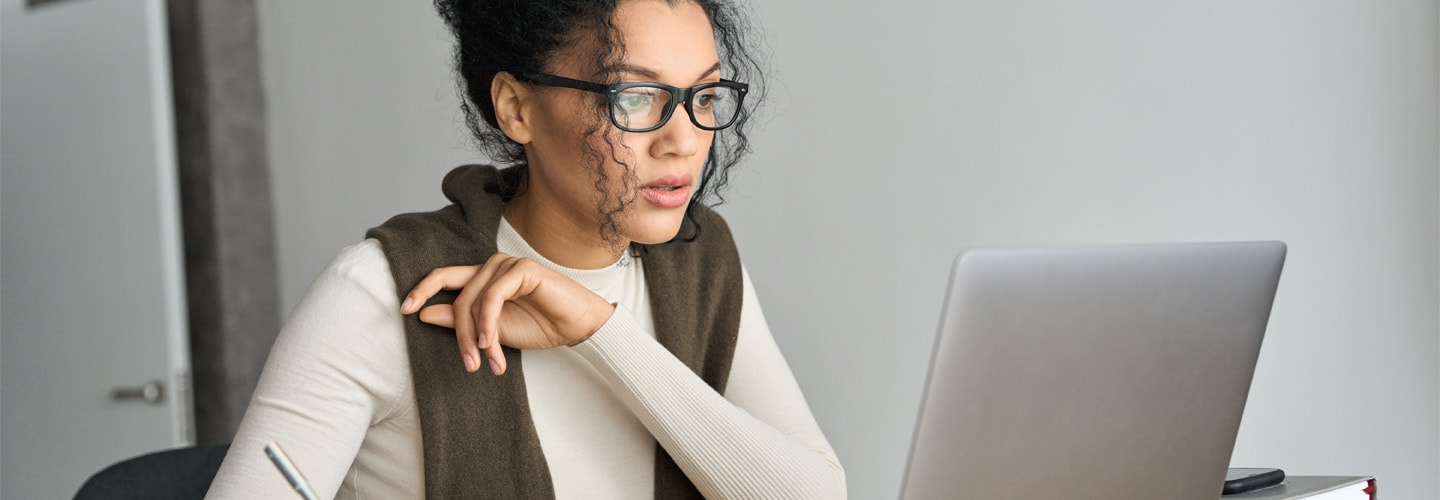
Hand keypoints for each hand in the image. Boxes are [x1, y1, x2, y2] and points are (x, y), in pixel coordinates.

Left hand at [401, 253, 615, 375]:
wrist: (577, 327)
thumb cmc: (540, 326)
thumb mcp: (492, 332)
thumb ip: (461, 322)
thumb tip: (423, 315)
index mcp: (483, 278)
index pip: (443, 277)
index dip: (422, 290)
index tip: (404, 310)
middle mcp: (491, 266)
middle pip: (457, 296)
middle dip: (459, 334)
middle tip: (468, 363)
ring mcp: (507, 264)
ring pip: (474, 300)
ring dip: (477, 336)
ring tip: (486, 362)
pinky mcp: (522, 269)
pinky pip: (493, 297)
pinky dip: (488, 322)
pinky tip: (491, 344)